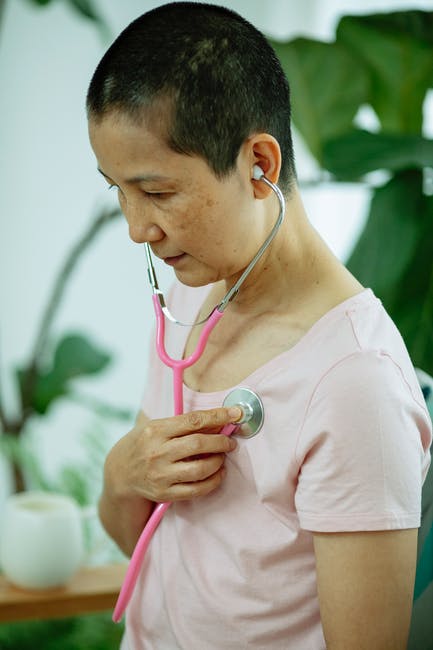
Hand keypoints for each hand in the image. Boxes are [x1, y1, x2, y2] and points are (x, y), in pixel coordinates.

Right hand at [106, 407, 240, 503]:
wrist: (120, 474)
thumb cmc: (144, 444)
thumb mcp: (156, 426)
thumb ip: (184, 423)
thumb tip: (219, 419)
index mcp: (155, 430)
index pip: (193, 420)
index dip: (218, 416)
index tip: (236, 413)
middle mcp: (157, 453)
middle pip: (199, 444)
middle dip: (221, 441)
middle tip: (230, 441)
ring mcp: (161, 475)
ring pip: (200, 469)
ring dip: (218, 461)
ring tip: (222, 457)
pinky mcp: (165, 494)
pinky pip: (197, 490)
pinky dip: (214, 481)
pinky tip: (218, 473)